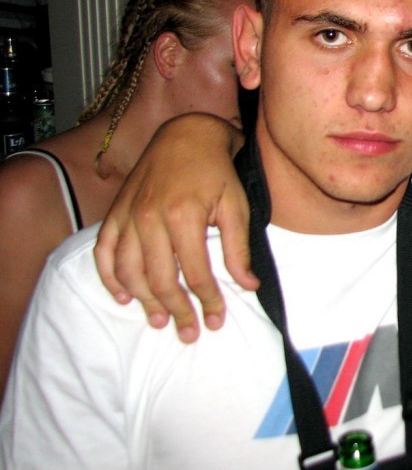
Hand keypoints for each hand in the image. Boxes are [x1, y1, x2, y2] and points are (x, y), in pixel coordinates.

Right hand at [94, 113, 252, 342]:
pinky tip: (124, 297)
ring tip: (160, 322)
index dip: (207, 302)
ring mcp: (128, 216)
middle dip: (177, 311)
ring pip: (130, 272)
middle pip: (160, 280)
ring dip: (144, 302)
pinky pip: (104, 252)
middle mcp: (150, 218)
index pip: (195, 274)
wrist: (188, 134)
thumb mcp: (237, 206)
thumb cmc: (218, 172)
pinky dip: (110, 278)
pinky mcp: (115, 213)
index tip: (215, 321)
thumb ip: (238, 248)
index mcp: (184, 217)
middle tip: (188, 334)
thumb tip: (248, 286)